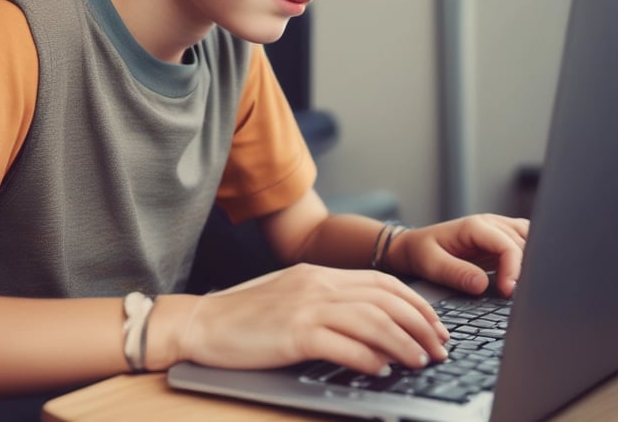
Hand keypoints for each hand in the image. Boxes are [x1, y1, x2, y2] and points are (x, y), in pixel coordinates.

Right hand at [176, 263, 449, 376]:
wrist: (204, 321)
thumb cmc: (245, 314)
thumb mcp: (291, 294)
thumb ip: (326, 300)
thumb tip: (369, 323)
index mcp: (318, 272)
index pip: (381, 282)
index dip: (415, 303)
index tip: (433, 324)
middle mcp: (317, 284)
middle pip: (384, 299)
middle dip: (420, 324)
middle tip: (439, 347)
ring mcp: (306, 307)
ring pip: (371, 321)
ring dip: (403, 343)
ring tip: (421, 360)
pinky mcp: (294, 333)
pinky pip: (344, 346)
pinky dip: (369, 359)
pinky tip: (383, 370)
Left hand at [389, 214, 528, 297]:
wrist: (414, 246)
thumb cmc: (420, 252)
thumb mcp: (431, 264)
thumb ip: (456, 273)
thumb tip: (482, 285)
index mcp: (474, 226)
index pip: (507, 245)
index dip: (514, 270)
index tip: (509, 292)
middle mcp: (490, 224)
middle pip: (524, 244)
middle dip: (526, 270)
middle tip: (522, 296)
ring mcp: (499, 230)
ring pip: (531, 242)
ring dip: (533, 263)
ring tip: (528, 289)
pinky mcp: (502, 241)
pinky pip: (527, 245)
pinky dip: (533, 259)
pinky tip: (530, 278)